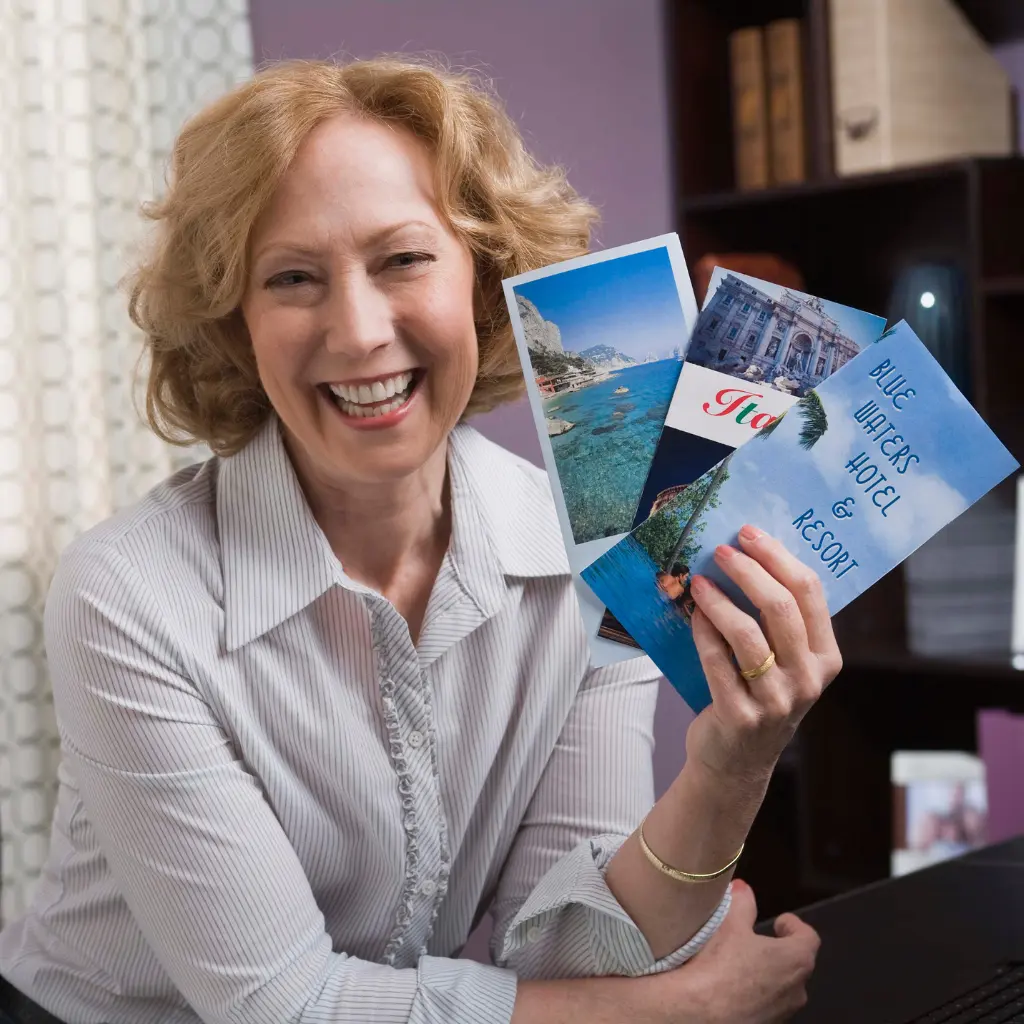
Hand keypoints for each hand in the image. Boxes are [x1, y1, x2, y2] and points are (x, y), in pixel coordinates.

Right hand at [646, 878, 819, 1023]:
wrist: (701, 1014)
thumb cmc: (722, 965)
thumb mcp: (729, 925)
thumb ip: (741, 903)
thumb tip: (743, 888)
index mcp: (796, 960)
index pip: (809, 938)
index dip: (794, 926)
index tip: (778, 921)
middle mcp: (798, 990)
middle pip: (796, 964)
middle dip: (778, 950)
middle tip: (754, 940)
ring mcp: (784, 1013)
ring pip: (782, 987)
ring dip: (767, 974)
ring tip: (739, 963)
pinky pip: (767, 1005)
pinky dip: (755, 994)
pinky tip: (731, 987)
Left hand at [685, 525, 842, 782]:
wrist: (736, 762)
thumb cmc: (757, 696)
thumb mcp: (784, 662)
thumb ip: (777, 621)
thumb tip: (747, 555)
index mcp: (826, 658)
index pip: (810, 593)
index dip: (778, 557)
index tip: (749, 533)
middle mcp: (808, 679)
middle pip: (781, 608)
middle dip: (748, 570)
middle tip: (720, 550)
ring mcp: (776, 701)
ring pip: (747, 634)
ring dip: (718, 601)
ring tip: (698, 581)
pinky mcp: (740, 716)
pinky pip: (716, 661)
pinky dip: (702, 632)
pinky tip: (693, 615)